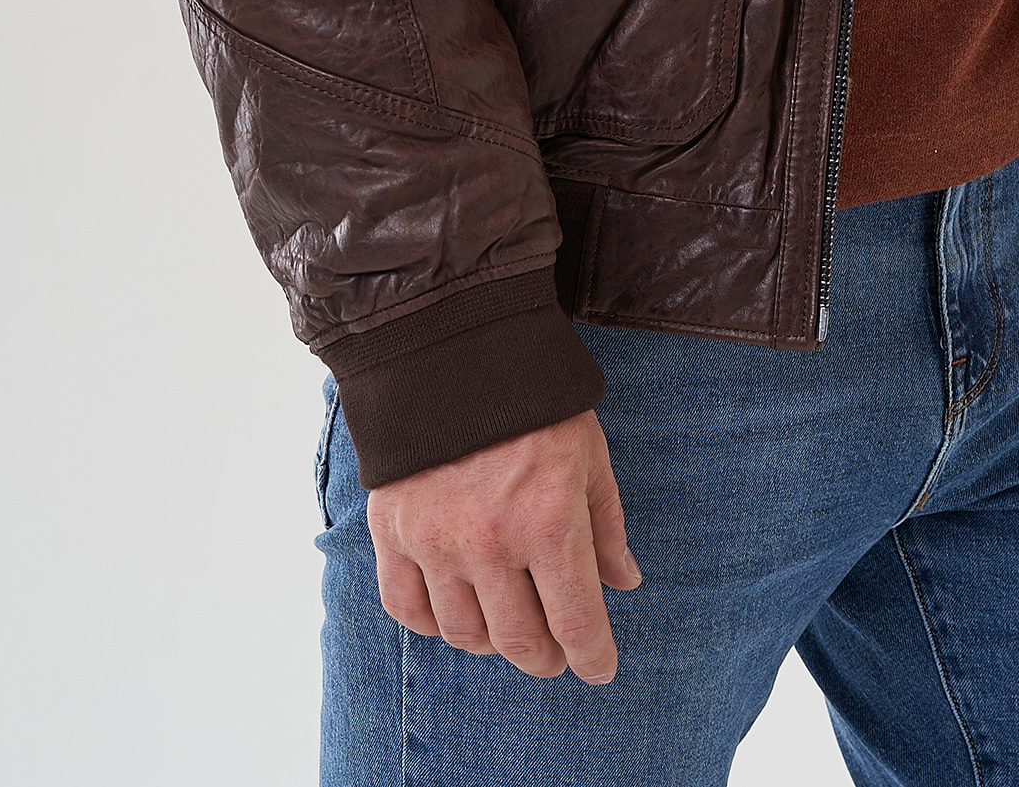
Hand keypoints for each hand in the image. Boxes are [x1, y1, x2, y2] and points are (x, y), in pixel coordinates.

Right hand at [366, 409, 640, 682]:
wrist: (451, 350)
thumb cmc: (534, 401)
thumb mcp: (588, 454)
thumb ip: (605, 525)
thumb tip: (624, 583)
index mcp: (549, 522)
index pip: (575, 621)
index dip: (592, 657)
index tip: (599, 669)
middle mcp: (492, 544)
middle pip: (520, 641)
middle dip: (546, 658)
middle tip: (556, 653)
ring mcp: (436, 542)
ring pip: (465, 634)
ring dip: (493, 642)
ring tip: (508, 624)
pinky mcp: (394, 533)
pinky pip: (408, 609)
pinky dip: (434, 623)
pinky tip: (455, 610)